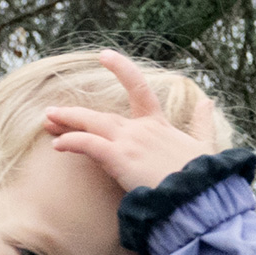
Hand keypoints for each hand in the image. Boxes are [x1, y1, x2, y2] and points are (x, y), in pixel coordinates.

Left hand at [44, 57, 234, 193]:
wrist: (201, 198)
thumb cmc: (205, 178)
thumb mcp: (206, 147)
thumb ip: (203, 123)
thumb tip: (207, 101)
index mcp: (160, 125)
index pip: (139, 88)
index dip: (122, 69)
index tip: (104, 55)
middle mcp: (142, 129)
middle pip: (102, 115)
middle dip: (76, 115)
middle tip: (52, 113)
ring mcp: (130, 142)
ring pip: (92, 125)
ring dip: (68, 122)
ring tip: (48, 121)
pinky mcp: (121, 159)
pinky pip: (89, 145)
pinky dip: (72, 142)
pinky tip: (57, 144)